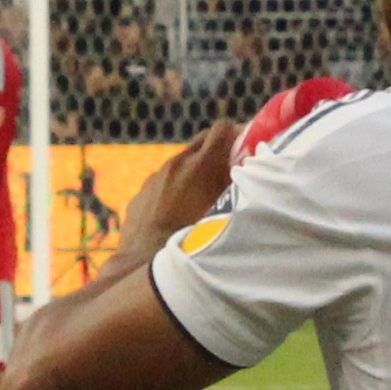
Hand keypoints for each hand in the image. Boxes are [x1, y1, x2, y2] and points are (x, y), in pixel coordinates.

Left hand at [122, 116, 237, 254]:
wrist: (145, 261)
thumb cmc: (194, 240)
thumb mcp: (226, 213)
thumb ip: (236, 187)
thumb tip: (248, 174)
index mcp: (201, 165)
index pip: (222, 128)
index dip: (236, 134)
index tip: (244, 147)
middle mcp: (176, 164)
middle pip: (202, 140)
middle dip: (217, 149)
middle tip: (229, 169)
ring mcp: (155, 177)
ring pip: (181, 162)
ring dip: (195, 171)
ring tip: (202, 197)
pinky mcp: (142, 192)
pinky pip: (162, 182)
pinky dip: (174, 188)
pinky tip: (178, 213)